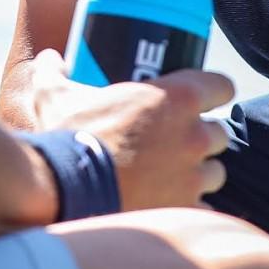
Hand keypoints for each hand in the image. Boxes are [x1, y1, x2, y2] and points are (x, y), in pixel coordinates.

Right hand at [24, 48, 233, 209]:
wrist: (66, 190)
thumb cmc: (69, 136)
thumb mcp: (56, 94)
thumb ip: (54, 72)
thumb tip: (48, 58)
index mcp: (175, 98)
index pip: (221, 86)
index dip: (213, 90)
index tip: (200, 97)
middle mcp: (193, 136)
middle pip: (218, 133)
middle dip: (201, 137)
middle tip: (175, 141)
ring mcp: (192, 176)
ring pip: (214, 172)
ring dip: (199, 173)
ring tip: (172, 176)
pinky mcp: (185, 209)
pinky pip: (203, 208)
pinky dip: (191, 207)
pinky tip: (170, 206)